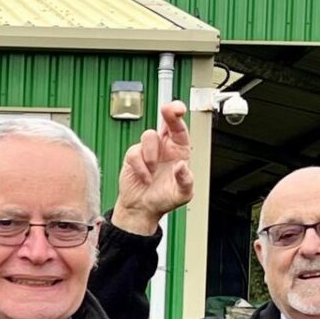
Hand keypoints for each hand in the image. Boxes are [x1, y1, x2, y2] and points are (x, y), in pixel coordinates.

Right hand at [114, 101, 193, 235]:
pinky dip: (140, 167)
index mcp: (179, 151)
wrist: (142, 209)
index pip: (181, 129)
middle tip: (167, 110)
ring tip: (152, 171)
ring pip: (149, 136)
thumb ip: (186, 180)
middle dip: (168, 112)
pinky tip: (144, 177)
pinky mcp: (133, 156)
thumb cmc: (164, 199)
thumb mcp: (182, 194)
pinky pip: (135, 153)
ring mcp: (148, 150)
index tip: (178, 109)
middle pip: (166, 122)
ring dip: (151, 155)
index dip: (179, 117)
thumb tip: (181, 166)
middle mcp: (164, 147)